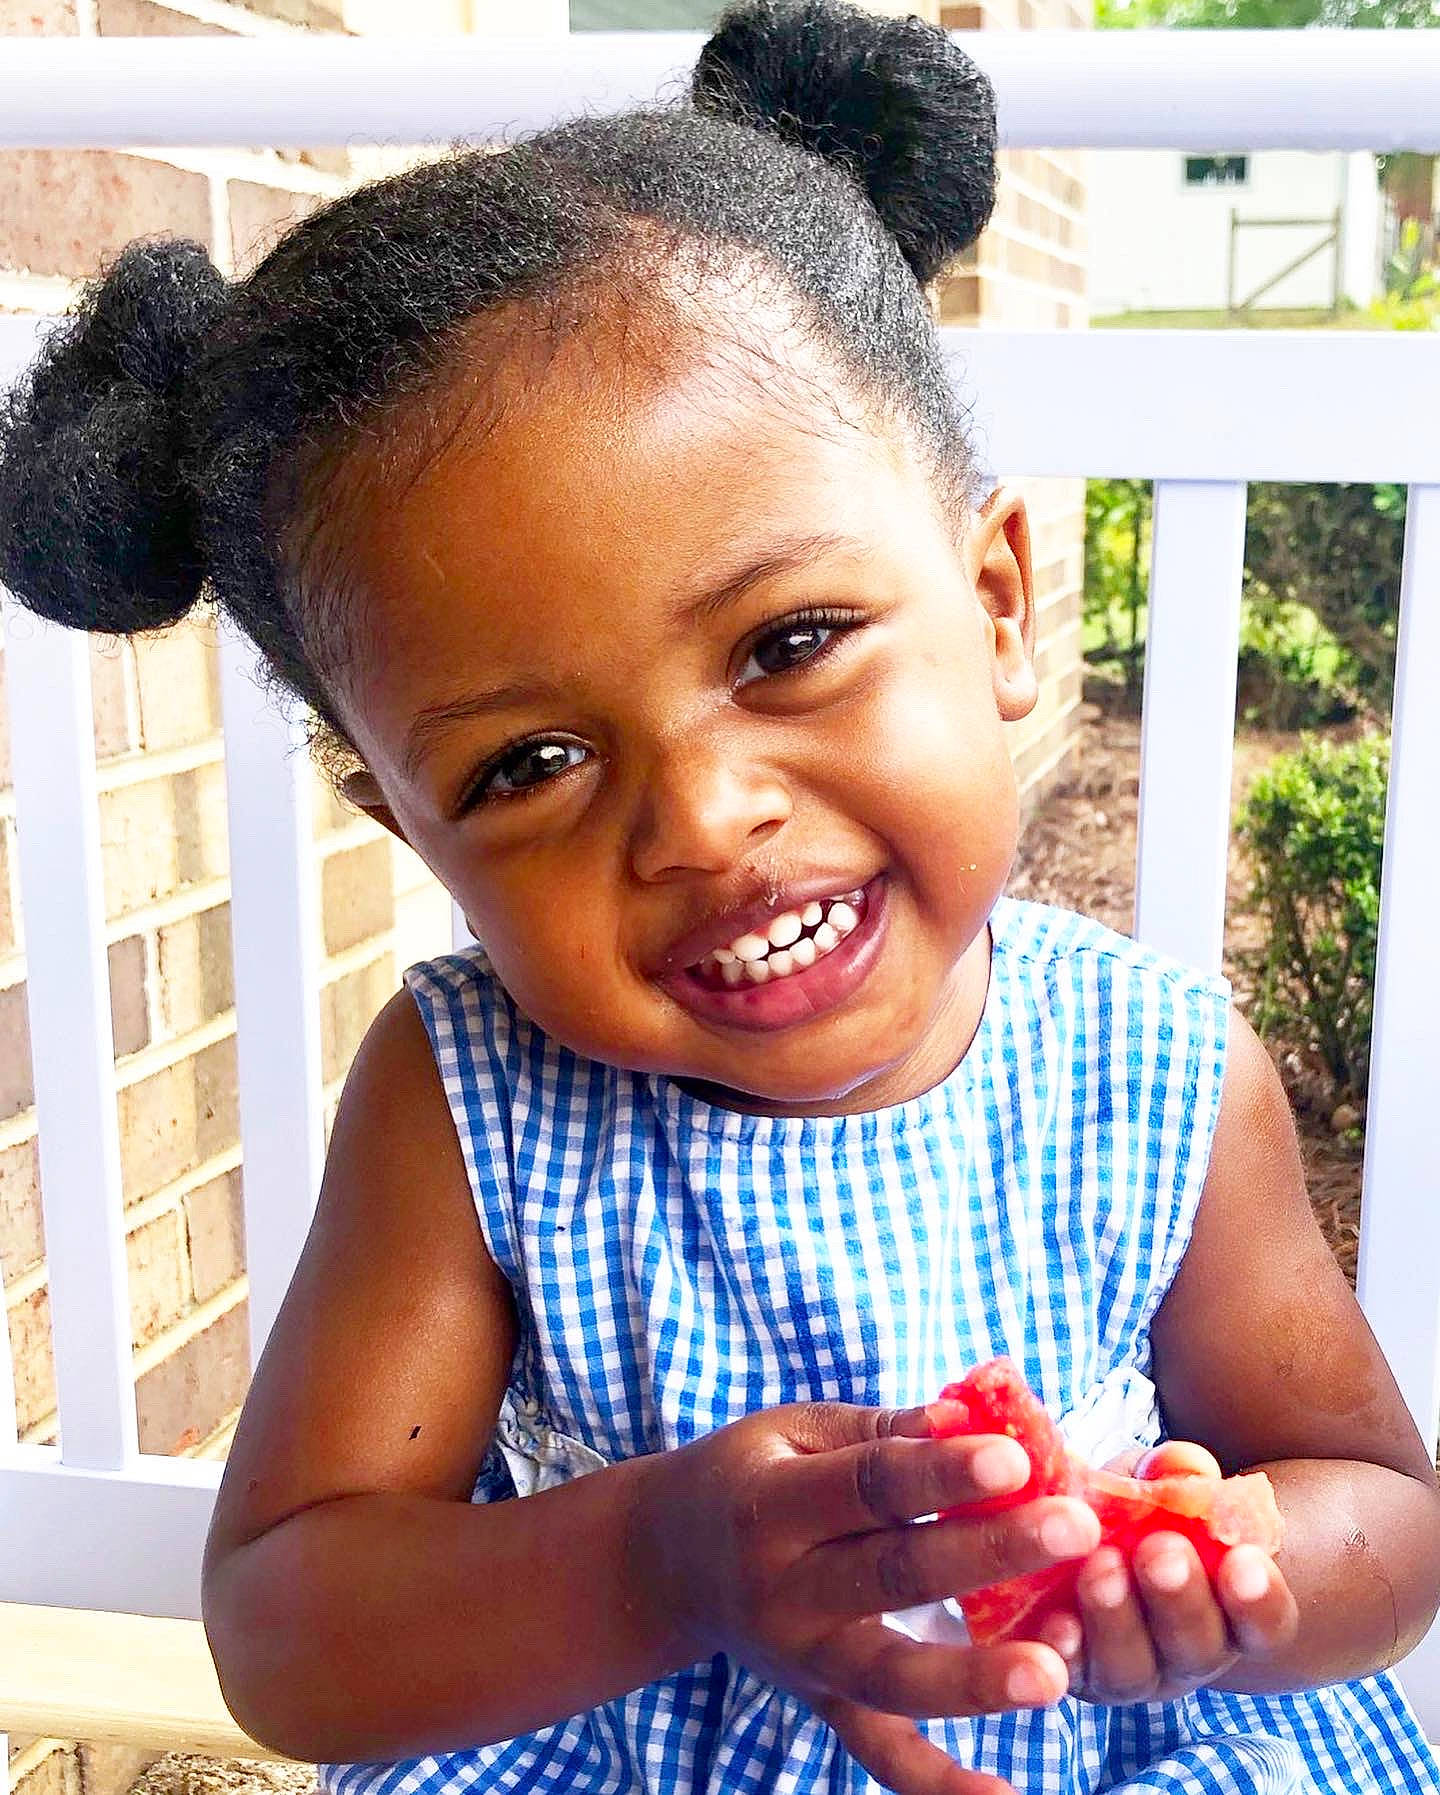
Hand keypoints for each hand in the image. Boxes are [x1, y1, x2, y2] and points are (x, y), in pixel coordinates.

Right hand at [637, 1401, 1101, 1794]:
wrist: (667, 1563)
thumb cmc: (752, 1475)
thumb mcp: (795, 1431)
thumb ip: (881, 1433)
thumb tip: (968, 1420)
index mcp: (773, 1504)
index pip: (868, 1486)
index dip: (941, 1471)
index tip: (1016, 1456)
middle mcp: (783, 1589)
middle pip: (893, 1574)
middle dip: (988, 1550)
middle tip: (1073, 1527)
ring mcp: (802, 1658)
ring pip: (891, 1677)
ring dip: (975, 1677)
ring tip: (1056, 1671)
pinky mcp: (821, 1704)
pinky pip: (881, 1753)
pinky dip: (938, 1783)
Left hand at [1033, 1441, 1299, 1704]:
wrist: (1086, 1546)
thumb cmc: (1141, 1513)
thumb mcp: (1158, 1484)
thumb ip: (1175, 1473)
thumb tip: (1180, 1463)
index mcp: (1231, 1615)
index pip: (1265, 1624)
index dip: (1260, 1598)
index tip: (1246, 1558)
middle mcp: (1188, 1656)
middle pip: (1198, 1646)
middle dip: (1179, 1598)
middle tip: (1160, 1551)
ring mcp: (1131, 1672)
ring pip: (1134, 1668)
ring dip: (1118, 1619)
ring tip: (1103, 1567)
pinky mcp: (1073, 1674)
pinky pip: (1070, 1674)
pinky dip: (1066, 1651)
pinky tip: (1057, 1622)